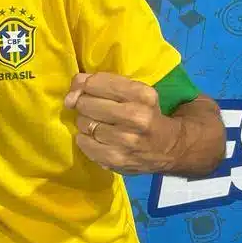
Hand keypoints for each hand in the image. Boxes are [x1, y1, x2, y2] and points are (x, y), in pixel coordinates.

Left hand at [64, 72, 179, 174]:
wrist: (170, 148)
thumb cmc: (147, 113)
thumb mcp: (134, 91)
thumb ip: (101, 83)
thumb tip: (71, 93)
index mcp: (142, 95)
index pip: (96, 82)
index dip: (85, 85)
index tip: (88, 89)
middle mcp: (135, 117)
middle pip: (86, 103)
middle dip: (84, 103)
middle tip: (94, 108)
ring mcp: (125, 141)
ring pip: (83, 123)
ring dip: (85, 122)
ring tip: (98, 124)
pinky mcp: (116, 160)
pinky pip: (83, 143)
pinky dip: (85, 139)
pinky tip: (97, 138)